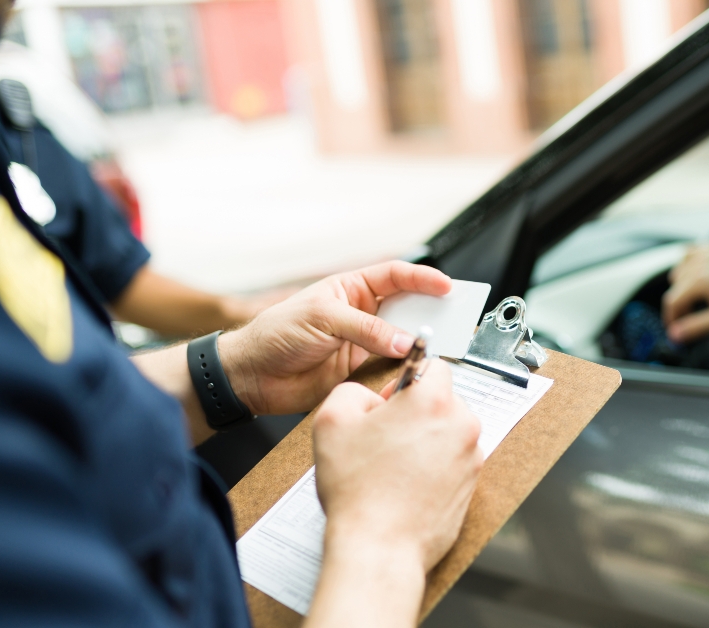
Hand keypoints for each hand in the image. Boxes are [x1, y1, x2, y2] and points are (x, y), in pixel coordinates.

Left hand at [219, 261, 450, 414]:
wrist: (253, 376)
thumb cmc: (277, 334)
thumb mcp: (323, 319)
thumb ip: (366, 329)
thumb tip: (404, 341)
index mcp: (352, 289)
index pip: (395, 276)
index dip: (423, 279)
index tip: (447, 286)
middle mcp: (363, 314)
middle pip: (407, 307)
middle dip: (431, 310)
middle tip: (455, 316)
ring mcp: (364, 343)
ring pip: (403, 339)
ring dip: (421, 342)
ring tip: (442, 344)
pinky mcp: (362, 371)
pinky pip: (392, 367)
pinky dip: (405, 369)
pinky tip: (416, 369)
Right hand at [312, 361, 481, 570]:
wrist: (379, 546)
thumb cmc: (358, 490)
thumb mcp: (331, 421)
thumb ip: (352, 391)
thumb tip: (369, 397)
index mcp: (433, 401)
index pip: (433, 365)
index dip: (406, 379)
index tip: (391, 400)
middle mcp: (461, 425)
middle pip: (443, 400)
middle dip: (417, 412)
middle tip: (386, 437)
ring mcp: (471, 458)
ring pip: (449, 432)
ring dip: (427, 440)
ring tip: (394, 465)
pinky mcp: (472, 485)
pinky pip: (454, 462)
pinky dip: (435, 467)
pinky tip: (408, 484)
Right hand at [663, 243, 708, 342]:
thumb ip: (697, 326)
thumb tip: (675, 335)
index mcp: (701, 280)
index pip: (672, 301)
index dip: (671, 317)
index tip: (676, 328)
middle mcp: (700, 263)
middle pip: (674, 287)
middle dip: (680, 304)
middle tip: (694, 315)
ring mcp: (705, 253)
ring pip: (679, 270)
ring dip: (683, 284)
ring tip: (699, 296)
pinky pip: (689, 253)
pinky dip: (689, 264)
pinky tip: (699, 274)